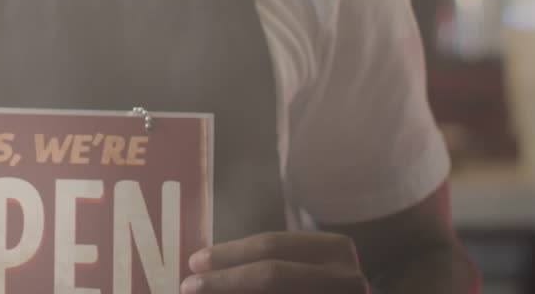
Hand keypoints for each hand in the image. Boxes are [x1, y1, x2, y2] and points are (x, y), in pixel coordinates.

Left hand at [182, 232, 368, 293]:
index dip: (228, 254)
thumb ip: (265, 263)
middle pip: (271, 274)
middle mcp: (346, 276)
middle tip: (189, 285)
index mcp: (335, 248)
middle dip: (224, 280)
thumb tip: (206, 267)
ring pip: (274, 292)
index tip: (194, 261)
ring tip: (201, 293)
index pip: (271, 245)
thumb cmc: (317, 282)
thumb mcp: (301, 267)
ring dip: (231, 293)